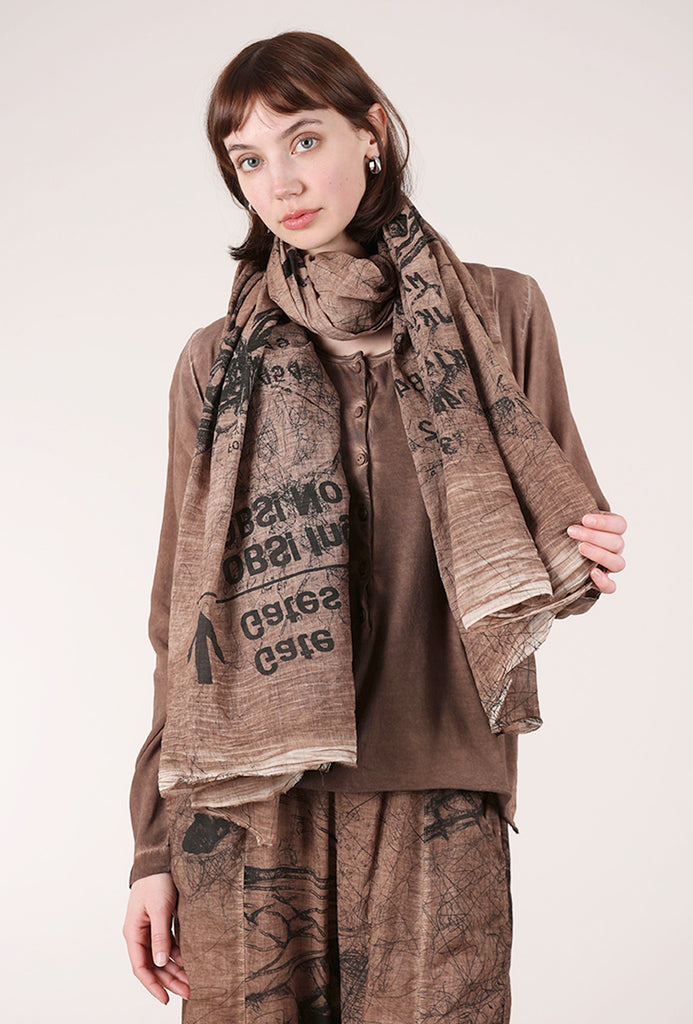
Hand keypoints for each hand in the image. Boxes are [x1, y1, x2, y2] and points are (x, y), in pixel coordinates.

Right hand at [123, 872, 189, 1003]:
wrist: (161, 858)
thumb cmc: (156, 880)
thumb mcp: (159, 908)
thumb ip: (160, 936)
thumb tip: (159, 963)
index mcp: (133, 932)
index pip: (141, 967)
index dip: (153, 985)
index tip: (166, 999)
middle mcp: (140, 934)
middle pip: (153, 966)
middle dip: (170, 981)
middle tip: (189, 992)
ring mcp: (151, 929)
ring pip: (162, 957)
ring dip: (176, 970)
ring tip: (193, 981)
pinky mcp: (162, 922)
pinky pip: (169, 945)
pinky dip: (179, 955)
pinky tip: (191, 962)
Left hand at [567, 511, 626, 593]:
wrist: (561, 555)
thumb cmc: (568, 532)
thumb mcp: (571, 519)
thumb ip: (570, 513)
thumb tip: (554, 504)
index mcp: (613, 531)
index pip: (620, 524)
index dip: (604, 522)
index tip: (584, 519)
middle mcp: (615, 549)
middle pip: (617, 543)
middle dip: (594, 536)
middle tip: (572, 532)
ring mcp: (610, 566)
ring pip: (618, 563)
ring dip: (600, 555)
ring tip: (580, 549)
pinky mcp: (603, 583)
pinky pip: (611, 587)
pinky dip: (604, 581)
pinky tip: (592, 573)